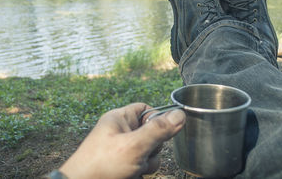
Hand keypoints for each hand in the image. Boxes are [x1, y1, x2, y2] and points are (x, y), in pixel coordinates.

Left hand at [59, 103, 185, 178]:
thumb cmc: (101, 166)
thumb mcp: (134, 145)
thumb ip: (158, 130)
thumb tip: (180, 114)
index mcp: (119, 119)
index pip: (146, 109)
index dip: (158, 119)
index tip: (163, 131)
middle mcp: (121, 133)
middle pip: (152, 133)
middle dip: (153, 148)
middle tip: (142, 154)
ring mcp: (122, 151)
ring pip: (149, 153)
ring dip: (148, 163)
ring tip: (134, 169)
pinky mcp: (123, 166)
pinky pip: (142, 165)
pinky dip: (140, 172)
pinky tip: (131, 176)